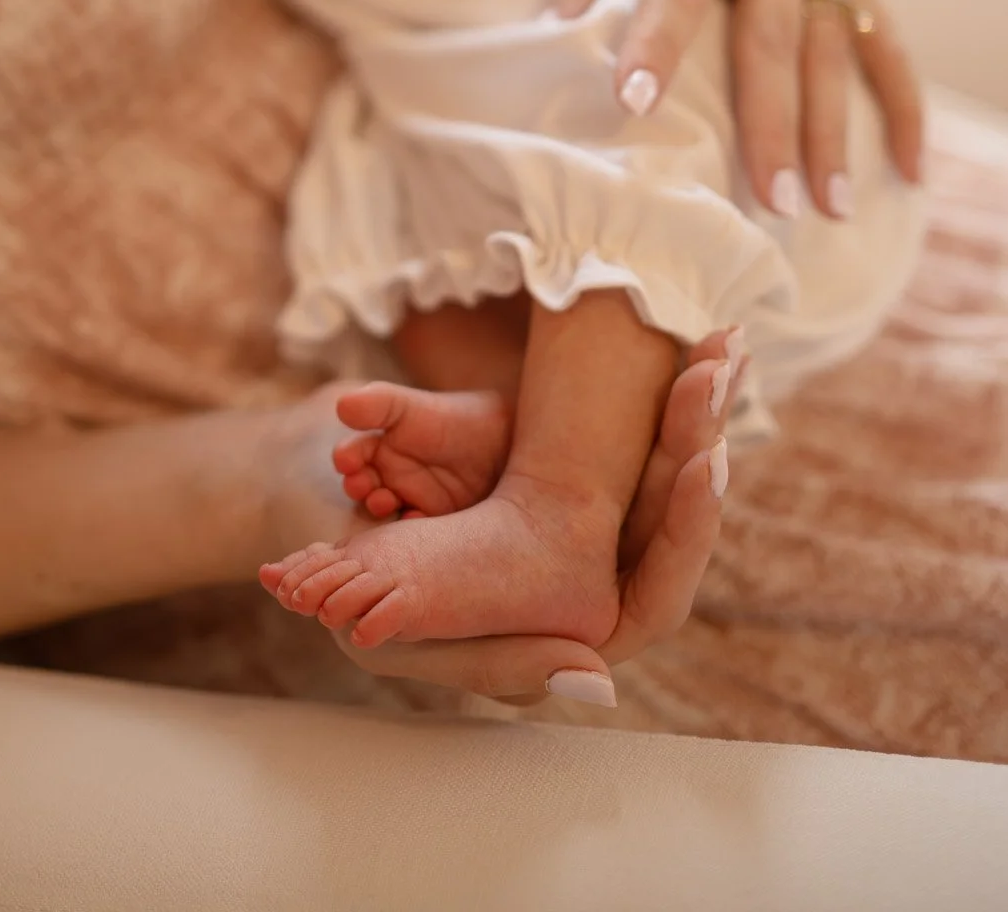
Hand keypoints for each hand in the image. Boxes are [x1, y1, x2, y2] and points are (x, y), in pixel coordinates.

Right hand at [270, 337, 736, 708]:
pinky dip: (666, 387)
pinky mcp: (559, 459)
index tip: (705, 461)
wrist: (305, 500)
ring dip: (695, 403)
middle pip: (672, 514)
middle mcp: (588, 572)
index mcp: (569, 629)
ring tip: (724, 348)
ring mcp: (578, 514)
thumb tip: (598, 680)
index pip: (657, 592)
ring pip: (662, 463)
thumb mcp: (407, 634)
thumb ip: (498, 660)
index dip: (688, 528)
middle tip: (719, 370)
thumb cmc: (347, 586)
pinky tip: (702, 347)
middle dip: (697, 434)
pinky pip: (635, 426)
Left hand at [556, 0, 922, 215]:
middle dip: (770, 124)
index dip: (657, 45)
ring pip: (833, 50)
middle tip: (768, 202)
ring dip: (834, 132)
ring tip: (828, 205)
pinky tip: (908, 166)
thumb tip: (558, 28)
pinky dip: (901, 102)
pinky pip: (884, 36)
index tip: (634, 104)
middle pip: (772, 38)